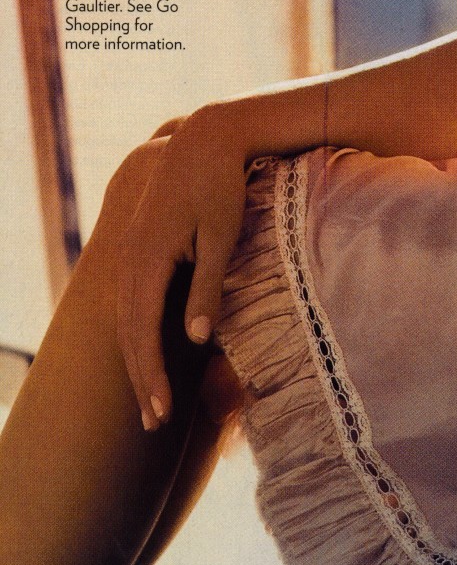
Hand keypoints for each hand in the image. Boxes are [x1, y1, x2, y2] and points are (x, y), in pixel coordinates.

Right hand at [115, 105, 246, 430]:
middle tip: (154, 426)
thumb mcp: (222, 235)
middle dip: (142, 379)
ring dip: (138, 361)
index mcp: (148, 259)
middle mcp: (130, 260)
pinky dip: (139, 335)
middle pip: (128, 333)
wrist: (205, 139)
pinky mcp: (139, 248)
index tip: (162, 414)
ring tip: (152, 401)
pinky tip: (151, 354)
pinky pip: (132, 302)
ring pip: (126, 319)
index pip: (143, 332)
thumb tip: (196, 339)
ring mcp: (130, 253)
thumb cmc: (221, 186)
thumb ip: (208, 286)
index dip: (151, 375)